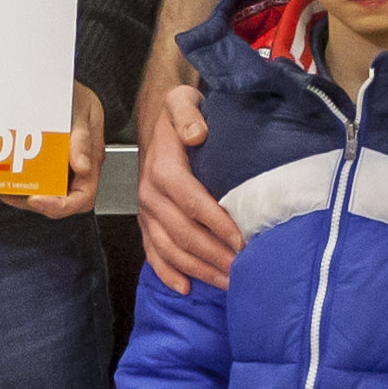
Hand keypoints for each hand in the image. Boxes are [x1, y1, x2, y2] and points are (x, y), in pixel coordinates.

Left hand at [12, 83, 107, 218]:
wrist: (65, 85)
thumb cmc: (78, 97)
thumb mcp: (83, 110)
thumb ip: (83, 138)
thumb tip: (82, 166)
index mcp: (91, 162)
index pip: (82, 198)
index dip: (60, 205)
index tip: (37, 199)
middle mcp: (76, 170)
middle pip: (59, 201)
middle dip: (33, 201)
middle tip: (11, 192)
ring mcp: (60, 168)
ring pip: (43, 192)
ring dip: (21, 193)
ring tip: (1, 185)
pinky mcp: (45, 163)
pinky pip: (32, 178)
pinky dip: (17, 179)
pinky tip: (3, 173)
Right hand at [135, 80, 237, 291]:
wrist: (158, 124)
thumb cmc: (178, 116)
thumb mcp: (182, 101)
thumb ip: (187, 113)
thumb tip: (196, 134)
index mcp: (162, 168)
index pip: (191, 201)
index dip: (216, 224)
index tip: (241, 241)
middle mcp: (150, 194)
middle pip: (182, 233)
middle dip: (213, 256)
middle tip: (242, 271)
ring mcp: (146, 212)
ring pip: (169, 249)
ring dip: (198, 270)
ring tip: (226, 283)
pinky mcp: (146, 223)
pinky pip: (152, 253)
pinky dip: (168, 273)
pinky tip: (186, 288)